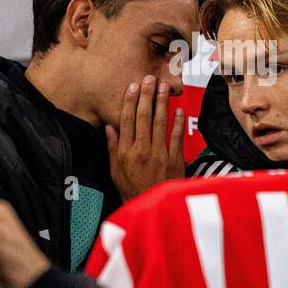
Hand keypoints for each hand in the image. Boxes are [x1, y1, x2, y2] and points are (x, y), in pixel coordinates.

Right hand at [106, 75, 185, 200]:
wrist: (151, 208)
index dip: (129, 101)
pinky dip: (178, 122)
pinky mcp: (174, 160)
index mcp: (125, 152)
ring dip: (161, 103)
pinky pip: (176, 137)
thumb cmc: (131, 190)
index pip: (126, 120)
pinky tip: (178, 109)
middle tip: (149, 78)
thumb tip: (109, 127)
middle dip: (146, 96)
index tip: (132, 86)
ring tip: (163, 87)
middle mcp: (141, 150)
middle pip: (143, 117)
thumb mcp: (115, 171)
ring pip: (160, 123)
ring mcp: (159, 154)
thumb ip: (113, 148)